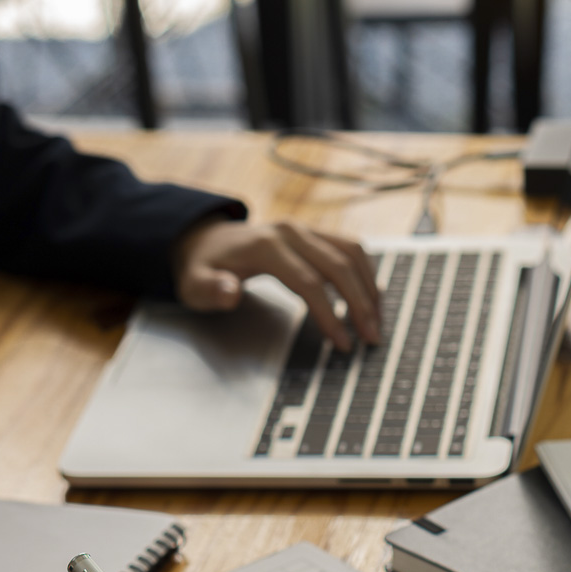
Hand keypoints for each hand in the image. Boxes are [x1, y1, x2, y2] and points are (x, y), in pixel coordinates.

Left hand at [173, 219, 380, 349]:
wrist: (205, 240)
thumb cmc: (203, 268)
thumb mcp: (193, 284)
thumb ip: (210, 290)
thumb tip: (230, 292)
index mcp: (266, 246)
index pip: (309, 282)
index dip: (330, 314)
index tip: (343, 343)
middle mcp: (291, 231)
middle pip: (339, 266)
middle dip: (361, 305)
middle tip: (372, 338)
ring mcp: (305, 229)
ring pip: (352, 252)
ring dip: (370, 287)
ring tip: (377, 321)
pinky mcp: (314, 233)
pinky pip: (350, 248)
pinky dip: (365, 273)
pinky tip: (370, 298)